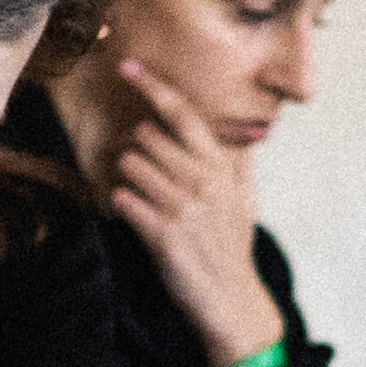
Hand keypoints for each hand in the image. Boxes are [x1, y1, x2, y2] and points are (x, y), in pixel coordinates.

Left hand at [102, 58, 282, 366]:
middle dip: (135, 147)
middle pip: (147, 136)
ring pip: (130, 164)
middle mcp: (204, 181)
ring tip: (141, 194)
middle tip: (141, 168)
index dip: (152, 86)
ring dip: (126, 176)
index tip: (127, 66)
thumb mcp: (244, 201)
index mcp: (222, 167)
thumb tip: (241, 135)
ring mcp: (183, 207)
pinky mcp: (163, 234)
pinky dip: (122, 202)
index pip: (183, 114)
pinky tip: (135, 213)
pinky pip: (124, 199)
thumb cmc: (231, 247)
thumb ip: (238, 164)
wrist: (231, 300)